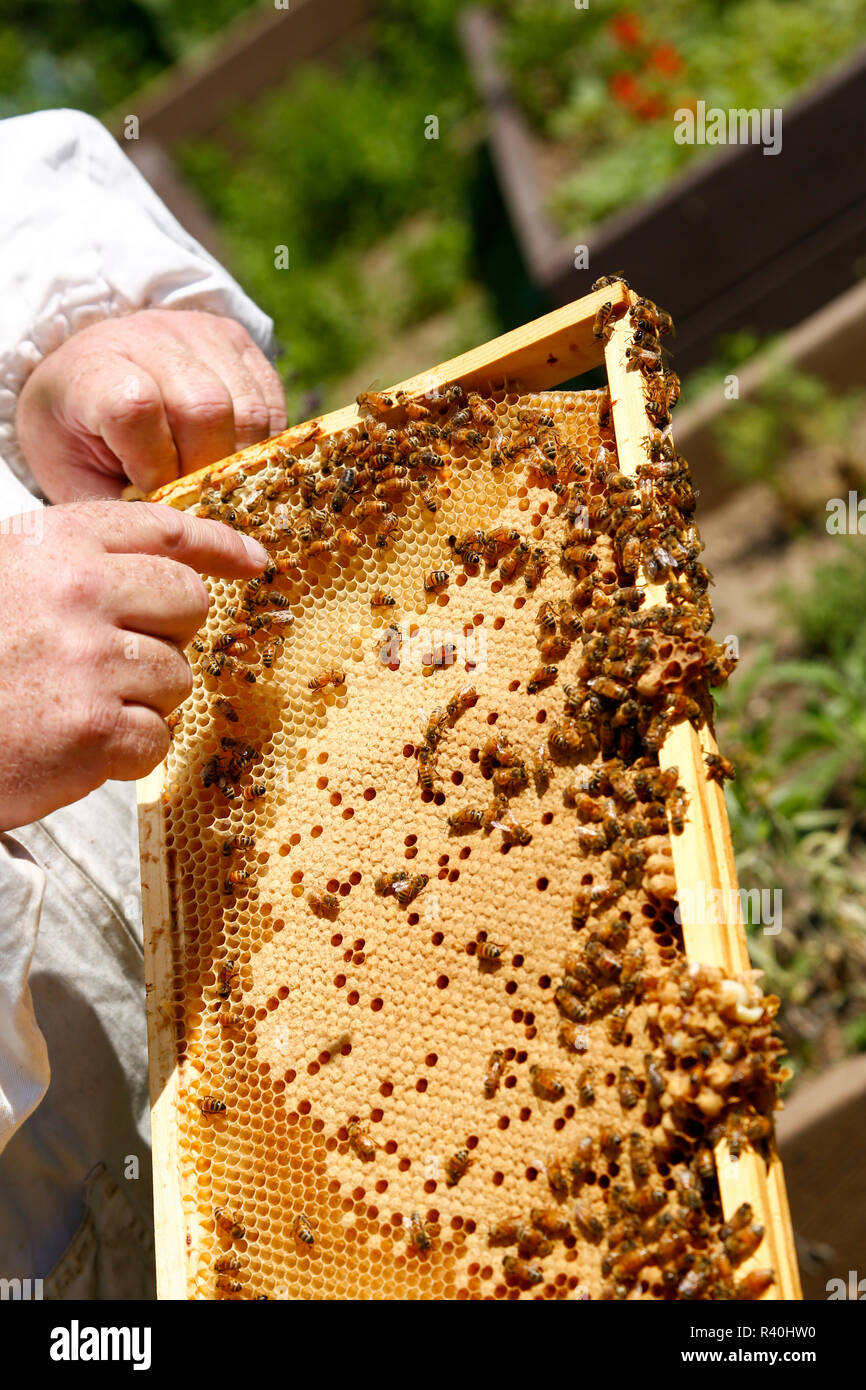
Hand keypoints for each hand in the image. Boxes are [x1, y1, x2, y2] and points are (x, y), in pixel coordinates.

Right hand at [0, 501, 267, 829]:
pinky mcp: (96, 729)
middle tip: (113, 657)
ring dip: (140, 700)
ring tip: (72, 703)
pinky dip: (124, 752)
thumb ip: (81, 564)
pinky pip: (157, 738)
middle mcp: (76, 592)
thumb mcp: (10, 579)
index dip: (219, 544)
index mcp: (54, 546)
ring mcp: (90, 661)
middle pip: (189, 603)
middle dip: (168, 633)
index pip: (165, 529)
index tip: (252, 560)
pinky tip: (72, 742)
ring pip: (177, 676)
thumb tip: (176, 564)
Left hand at [15, 309, 286, 501]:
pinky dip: (263, 443)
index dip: (155, 465)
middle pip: (206, 406)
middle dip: (208, 470)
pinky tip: (236, 458)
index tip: (152, 495)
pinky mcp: (238, 340)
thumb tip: (186, 539)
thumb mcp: (77, 478)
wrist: (85, 378)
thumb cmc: (79, 440)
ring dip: (242, 461)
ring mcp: (199, 333)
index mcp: (92, 369)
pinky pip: (273, 402)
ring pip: (250, 409)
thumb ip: (124, 509)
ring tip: (216, 481)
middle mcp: (147, 337)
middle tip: (194, 497)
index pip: (136, 407)